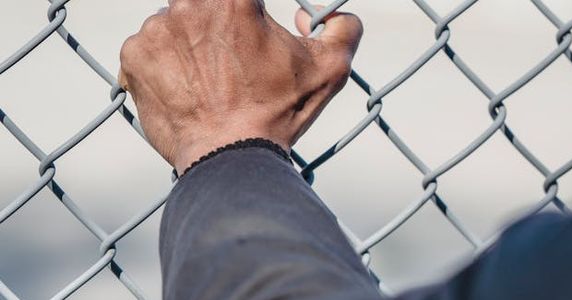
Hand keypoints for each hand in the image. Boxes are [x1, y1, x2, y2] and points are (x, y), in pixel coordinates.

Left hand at [119, 0, 361, 174]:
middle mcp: (190, 3)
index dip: (247, 16)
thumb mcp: (331, 68)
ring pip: (176, 22)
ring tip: (211, 80)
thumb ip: (343, 27)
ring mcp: (156, 29)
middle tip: (234, 59)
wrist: (228, 158)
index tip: (250, 31)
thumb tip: (319, 15)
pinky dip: (165, 65)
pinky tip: (188, 90)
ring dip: (191, 43)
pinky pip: (148, 49)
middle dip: (220, 26)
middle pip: (206, 3)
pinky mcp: (133, 57)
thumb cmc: (278, 113)